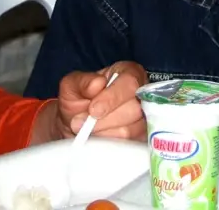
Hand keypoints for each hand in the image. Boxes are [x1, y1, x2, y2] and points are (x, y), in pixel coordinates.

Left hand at [32, 62, 147, 144]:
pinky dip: (111, 143)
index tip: (93, 110)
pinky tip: (97, 139)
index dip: (112, 97)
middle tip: (82, 124)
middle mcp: (142, 94)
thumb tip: (97, 84)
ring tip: (87, 130)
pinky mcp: (143, 138)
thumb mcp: (72, 84)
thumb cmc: (78, 97)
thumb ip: (83, 81)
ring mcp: (146, 118)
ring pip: (132, 129)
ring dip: (105, 132)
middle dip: (105, 120)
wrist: (77, 121)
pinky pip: (130, 145)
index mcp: (128, 72)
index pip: (129, 83)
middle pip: (134, 109)